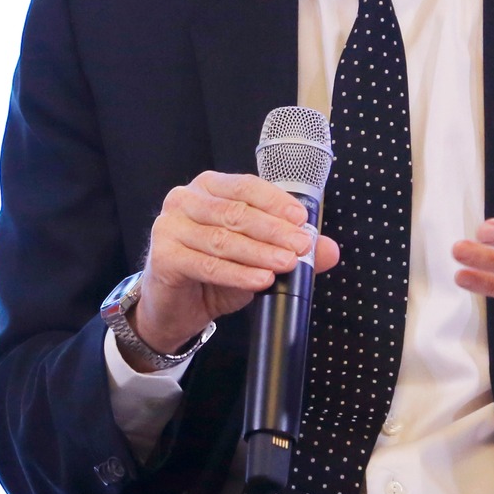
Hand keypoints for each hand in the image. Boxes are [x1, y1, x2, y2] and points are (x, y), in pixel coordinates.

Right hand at [133, 171, 341, 361]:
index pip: (247, 187)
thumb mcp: (256, 257)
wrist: (176, 307)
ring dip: (260, 252)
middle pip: (236, 212)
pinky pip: (208, 264)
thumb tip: (329, 249)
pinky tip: (261, 280)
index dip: (276, 202)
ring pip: (224, 239)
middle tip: (301, 246)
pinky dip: (238, 273)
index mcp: (209, 187)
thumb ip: (289, 247)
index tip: (302, 220)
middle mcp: (186, 199)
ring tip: (286, 263)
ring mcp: (170, 226)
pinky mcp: (164, 256)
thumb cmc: (213, 271)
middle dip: (274, 231)